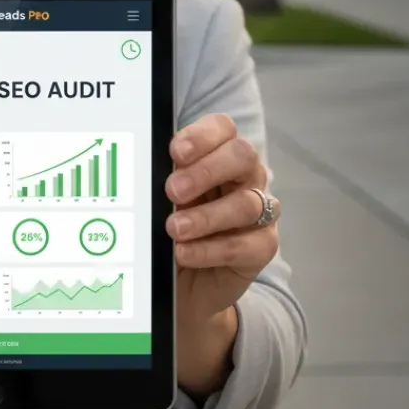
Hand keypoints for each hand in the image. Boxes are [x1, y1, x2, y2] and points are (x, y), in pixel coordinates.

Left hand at [166, 114, 279, 332]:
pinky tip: (184, 253)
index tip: (174, 153)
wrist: (185, 280)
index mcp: (219, 153)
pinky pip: (246, 245)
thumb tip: (145, 167)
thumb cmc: (174, 225)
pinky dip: (211, 249)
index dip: (202, 136)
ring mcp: (260, 211)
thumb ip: (162, 179)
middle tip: (172, 190)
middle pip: (242, 156)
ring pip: (246, 204)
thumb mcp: (162, 198)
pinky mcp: (263, 246)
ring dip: (206, 216)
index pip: (223, 128)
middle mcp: (245, 176)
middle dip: (206, 171)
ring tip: (174, 229)